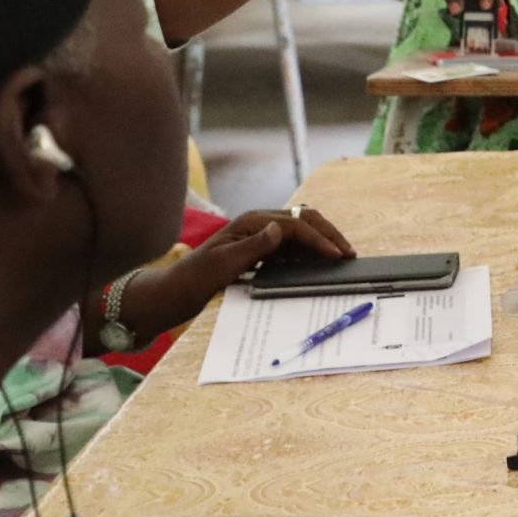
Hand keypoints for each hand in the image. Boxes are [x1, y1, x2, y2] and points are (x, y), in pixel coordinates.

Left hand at [121, 209, 355, 338]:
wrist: (169, 296)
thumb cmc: (191, 281)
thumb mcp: (222, 265)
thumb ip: (252, 246)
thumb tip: (280, 227)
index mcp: (250, 222)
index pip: (296, 224)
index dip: (320, 238)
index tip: (338, 256)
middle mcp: (257, 224)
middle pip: (303, 220)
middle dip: (327, 234)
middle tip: (348, 253)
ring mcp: (258, 236)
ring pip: (301, 231)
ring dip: (321, 242)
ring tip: (340, 257)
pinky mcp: (258, 250)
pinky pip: (292, 246)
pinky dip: (309, 252)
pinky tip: (319, 264)